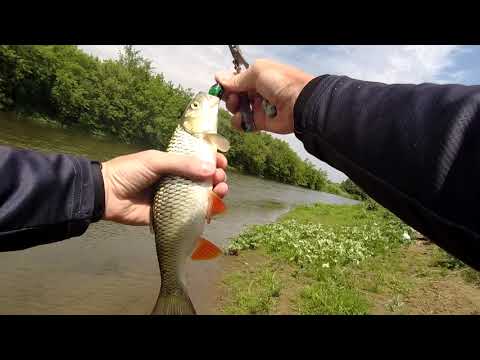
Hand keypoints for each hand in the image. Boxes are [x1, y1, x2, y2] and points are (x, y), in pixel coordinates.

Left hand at [101, 150, 227, 225]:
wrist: (107, 194)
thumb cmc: (129, 171)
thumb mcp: (156, 161)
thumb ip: (182, 164)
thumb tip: (210, 169)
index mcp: (173, 163)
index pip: (198, 161)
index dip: (212, 161)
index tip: (222, 162)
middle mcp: (176, 180)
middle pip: (204, 180)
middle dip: (217, 178)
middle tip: (220, 180)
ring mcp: (174, 198)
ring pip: (201, 197)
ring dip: (215, 195)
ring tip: (220, 192)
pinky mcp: (170, 215)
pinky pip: (191, 215)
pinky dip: (204, 214)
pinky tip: (211, 212)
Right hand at [215, 59, 313, 133]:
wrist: (299, 103)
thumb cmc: (281, 82)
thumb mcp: (257, 73)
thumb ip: (236, 78)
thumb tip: (218, 77)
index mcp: (257, 76)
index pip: (236, 80)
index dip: (227, 84)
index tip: (218, 87)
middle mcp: (257, 91)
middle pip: (234, 95)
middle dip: (229, 96)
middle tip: (232, 97)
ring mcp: (258, 107)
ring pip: (237, 109)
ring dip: (233, 109)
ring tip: (238, 107)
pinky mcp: (260, 122)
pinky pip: (244, 124)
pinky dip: (239, 123)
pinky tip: (241, 119)